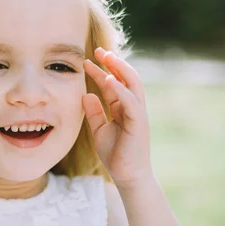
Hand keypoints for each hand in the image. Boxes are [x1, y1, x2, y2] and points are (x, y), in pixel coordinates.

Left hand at [82, 47, 152, 187]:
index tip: (86, 60)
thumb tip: (85, 94)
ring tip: (107, 57)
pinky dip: (121, 90)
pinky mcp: (138, 123)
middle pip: (126, 78)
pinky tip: (109, 80)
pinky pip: (131, 102)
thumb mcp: (99, 129)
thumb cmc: (115, 154)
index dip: (101, 71)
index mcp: (123, 108)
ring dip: (120, 69)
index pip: (112, 84)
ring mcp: (137, 113)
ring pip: (133, 85)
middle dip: (113, 63)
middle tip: (98, 50)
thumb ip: (94, 112)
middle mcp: (132, 107)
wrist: (127, 176)